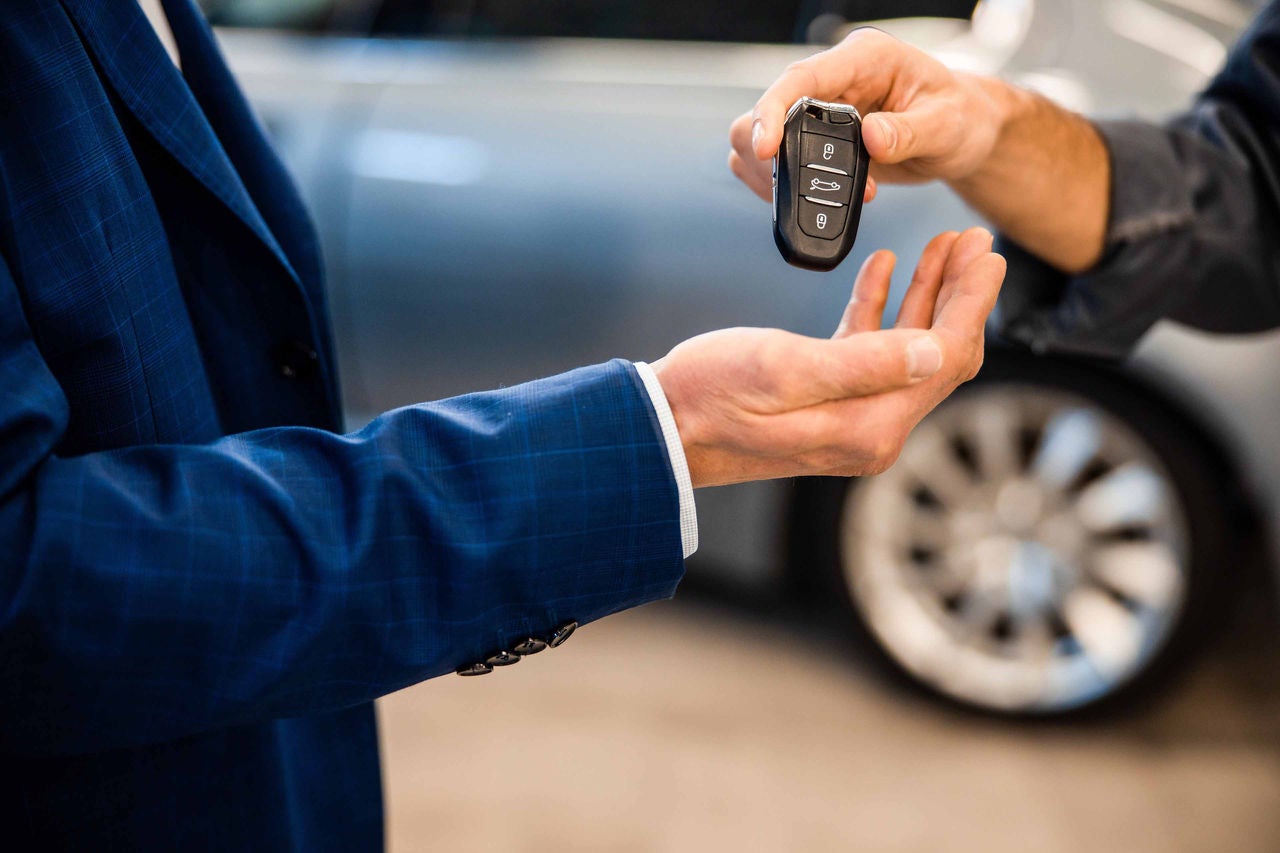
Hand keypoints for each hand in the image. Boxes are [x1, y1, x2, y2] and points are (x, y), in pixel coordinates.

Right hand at [653, 227, 1004, 486]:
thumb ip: (865, 362)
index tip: (989, 253)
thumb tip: (936, 351)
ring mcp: (848, 417)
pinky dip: (881, 308)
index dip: (972, 302)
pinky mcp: (823, 401)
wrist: (661, 428)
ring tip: (942, 245)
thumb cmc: (711, 397)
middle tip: (975, 240)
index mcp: (869, 426)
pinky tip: (885, 268)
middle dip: (960, 293)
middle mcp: (869, 428)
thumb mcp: (787, 369)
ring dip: (926, 294)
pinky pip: (868, 351)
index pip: (944, 359)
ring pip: (908, 348)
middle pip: (937, 353)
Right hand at [728, 27, 1004, 203]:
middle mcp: (832, 80)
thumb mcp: (948, 124)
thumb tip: (870, 137)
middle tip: (803, 192)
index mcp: (862, 60)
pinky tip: (810, 200)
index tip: (765, 149)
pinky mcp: (813, 140)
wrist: (963, 133)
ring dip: (774, 176)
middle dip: (771, 157)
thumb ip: (909, 131)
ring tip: (815, 200)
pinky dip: (779, 186)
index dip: (772, 111)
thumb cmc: (961, 117)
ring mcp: (818, 111)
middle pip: (766, 110)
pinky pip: (773, 162)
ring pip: (756, 138)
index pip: (799, 79)